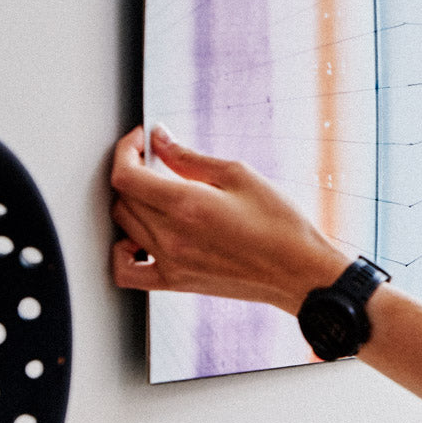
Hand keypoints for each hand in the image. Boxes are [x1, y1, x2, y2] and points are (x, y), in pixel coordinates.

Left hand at [110, 126, 348, 314]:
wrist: (298, 270)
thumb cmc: (279, 224)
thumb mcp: (239, 175)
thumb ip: (190, 158)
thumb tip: (161, 140)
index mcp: (185, 205)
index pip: (126, 175)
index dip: (126, 150)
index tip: (141, 140)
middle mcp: (171, 236)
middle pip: (123, 197)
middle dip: (134, 170)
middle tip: (157, 161)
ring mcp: (170, 262)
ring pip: (124, 226)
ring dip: (132, 203)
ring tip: (157, 194)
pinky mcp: (176, 282)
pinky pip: (126, 271)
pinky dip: (123, 251)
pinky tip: (140, 238)